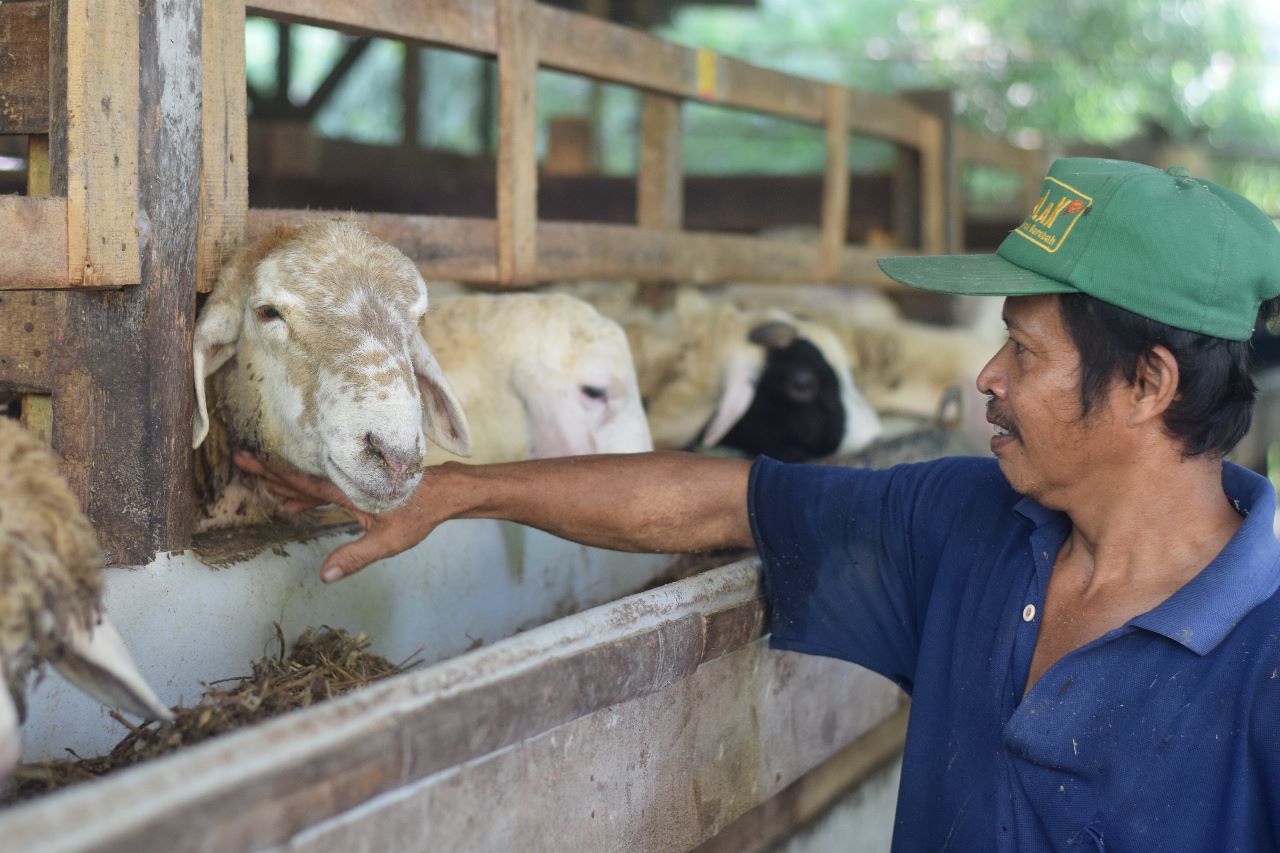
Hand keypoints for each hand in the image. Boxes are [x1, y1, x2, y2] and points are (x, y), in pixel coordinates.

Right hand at [233, 452, 438, 582]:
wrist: (442, 494)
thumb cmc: (418, 515)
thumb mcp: (388, 541)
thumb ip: (355, 557)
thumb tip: (324, 576)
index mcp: (347, 489)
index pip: (302, 481)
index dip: (273, 472)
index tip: (246, 460)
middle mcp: (346, 480)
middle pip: (301, 475)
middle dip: (271, 470)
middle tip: (240, 460)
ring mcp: (352, 481)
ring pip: (312, 481)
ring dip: (287, 483)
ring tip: (262, 486)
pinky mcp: (359, 486)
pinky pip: (325, 488)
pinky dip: (306, 494)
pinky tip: (293, 505)